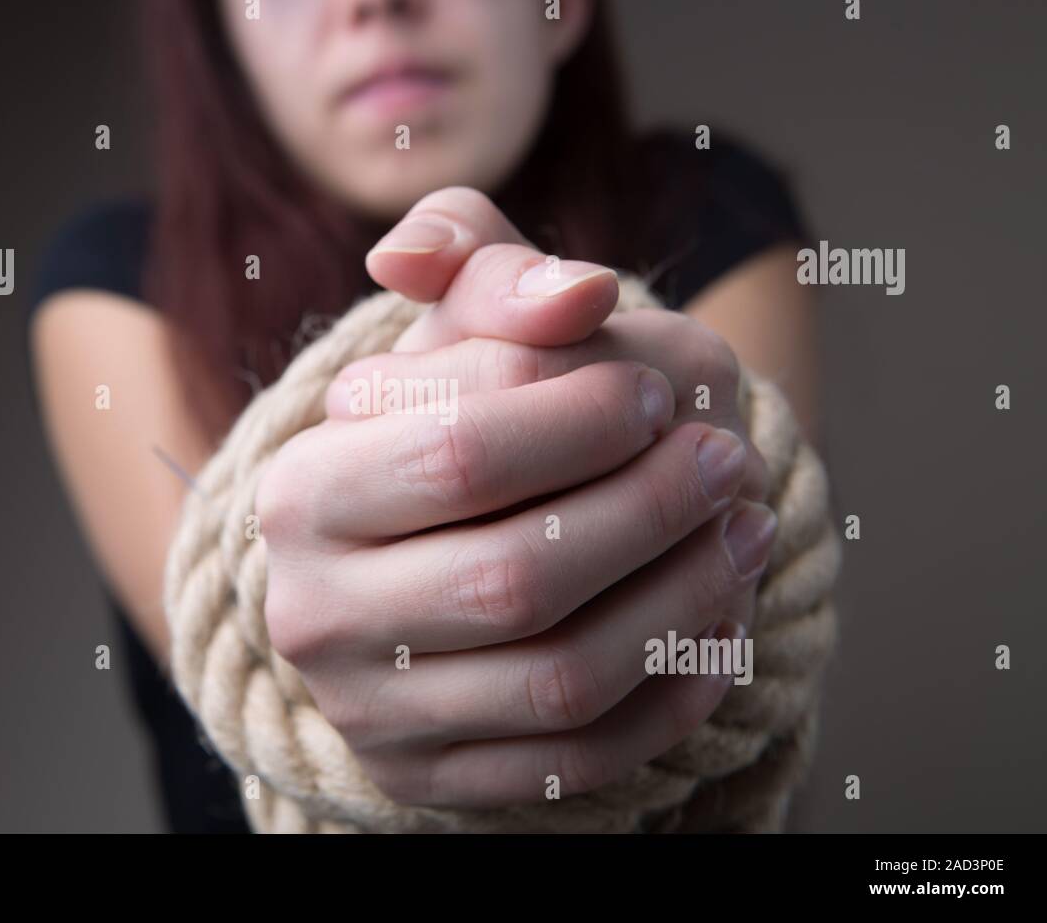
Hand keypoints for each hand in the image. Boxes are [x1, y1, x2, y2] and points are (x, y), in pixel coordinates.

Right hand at [254, 189, 777, 807]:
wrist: (404, 556)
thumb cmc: (443, 424)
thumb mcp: (452, 328)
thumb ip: (490, 268)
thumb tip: (577, 291)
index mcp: (301, 491)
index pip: (460, 448)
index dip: (584, 415)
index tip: (659, 392)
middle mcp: (314, 612)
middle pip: (516, 575)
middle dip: (649, 511)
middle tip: (726, 460)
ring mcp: (369, 714)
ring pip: (558, 677)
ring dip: (682, 601)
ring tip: (745, 530)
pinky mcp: (430, 779)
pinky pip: (574, 759)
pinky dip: (669, 696)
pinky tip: (718, 627)